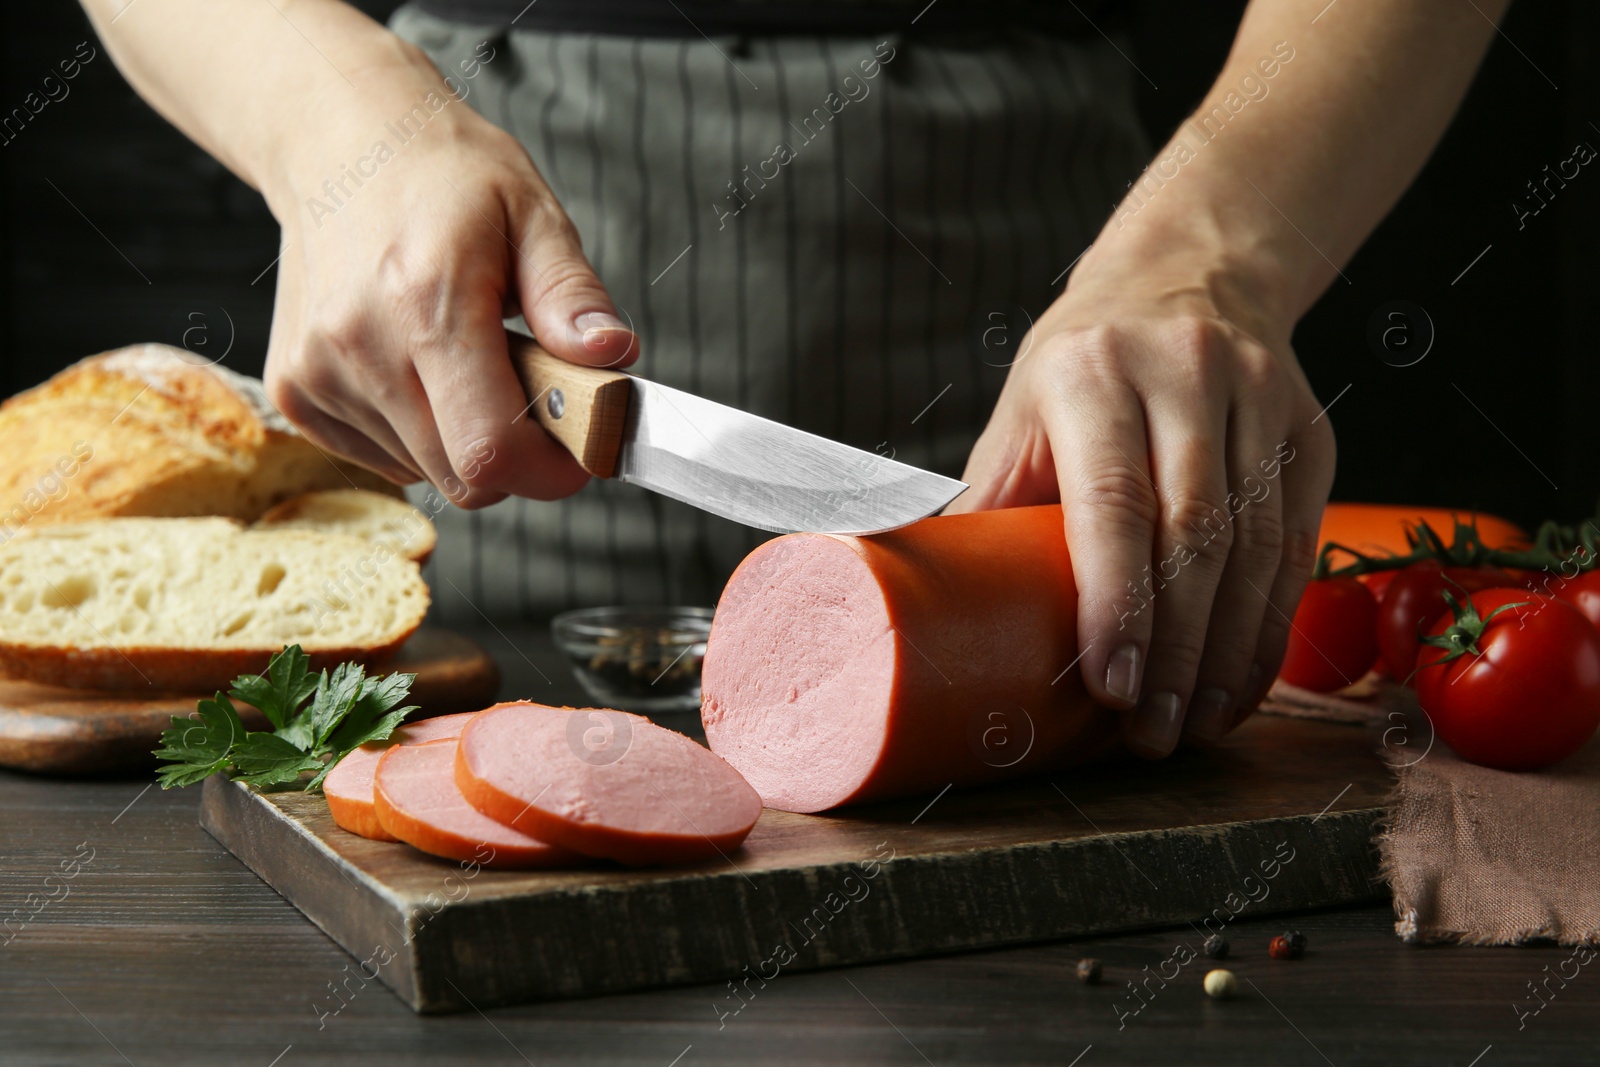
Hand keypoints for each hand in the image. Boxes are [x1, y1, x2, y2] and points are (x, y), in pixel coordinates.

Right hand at [259, 40, 635, 506]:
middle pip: (461, 476)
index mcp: (426, 303)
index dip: (548, 471)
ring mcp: (317, 375)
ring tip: (465, 359)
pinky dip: (417, 435)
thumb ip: (571, 295)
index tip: (580, 452)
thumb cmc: (443, 175)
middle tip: (531, 388)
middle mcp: (360, 347)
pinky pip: (382, 458)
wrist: (340, 142)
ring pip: (424, 472)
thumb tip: (612, 356)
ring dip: (463, 438)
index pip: (489, 450)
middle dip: (516, 454)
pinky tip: (418, 368)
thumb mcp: (532, 214)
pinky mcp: (295, 392)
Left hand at [951, 237, 1335, 756]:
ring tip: (1194, 724)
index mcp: (1093, 372)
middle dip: (1175, 649)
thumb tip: (917, 608)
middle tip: (1152, 734)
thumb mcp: (1021, 415)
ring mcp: (1261, 398)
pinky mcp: (1312, 429)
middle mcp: (1186, 376)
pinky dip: (1272, 621)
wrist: (1191, 272)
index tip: (1112, 688)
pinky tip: (1243, 678)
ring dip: (1228, 651)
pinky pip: (1298, 540)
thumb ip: (986, 506)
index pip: (1113, 502)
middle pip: (1194, 536)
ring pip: (1257, 547)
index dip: (1116, 602)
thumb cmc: (1082, 364)